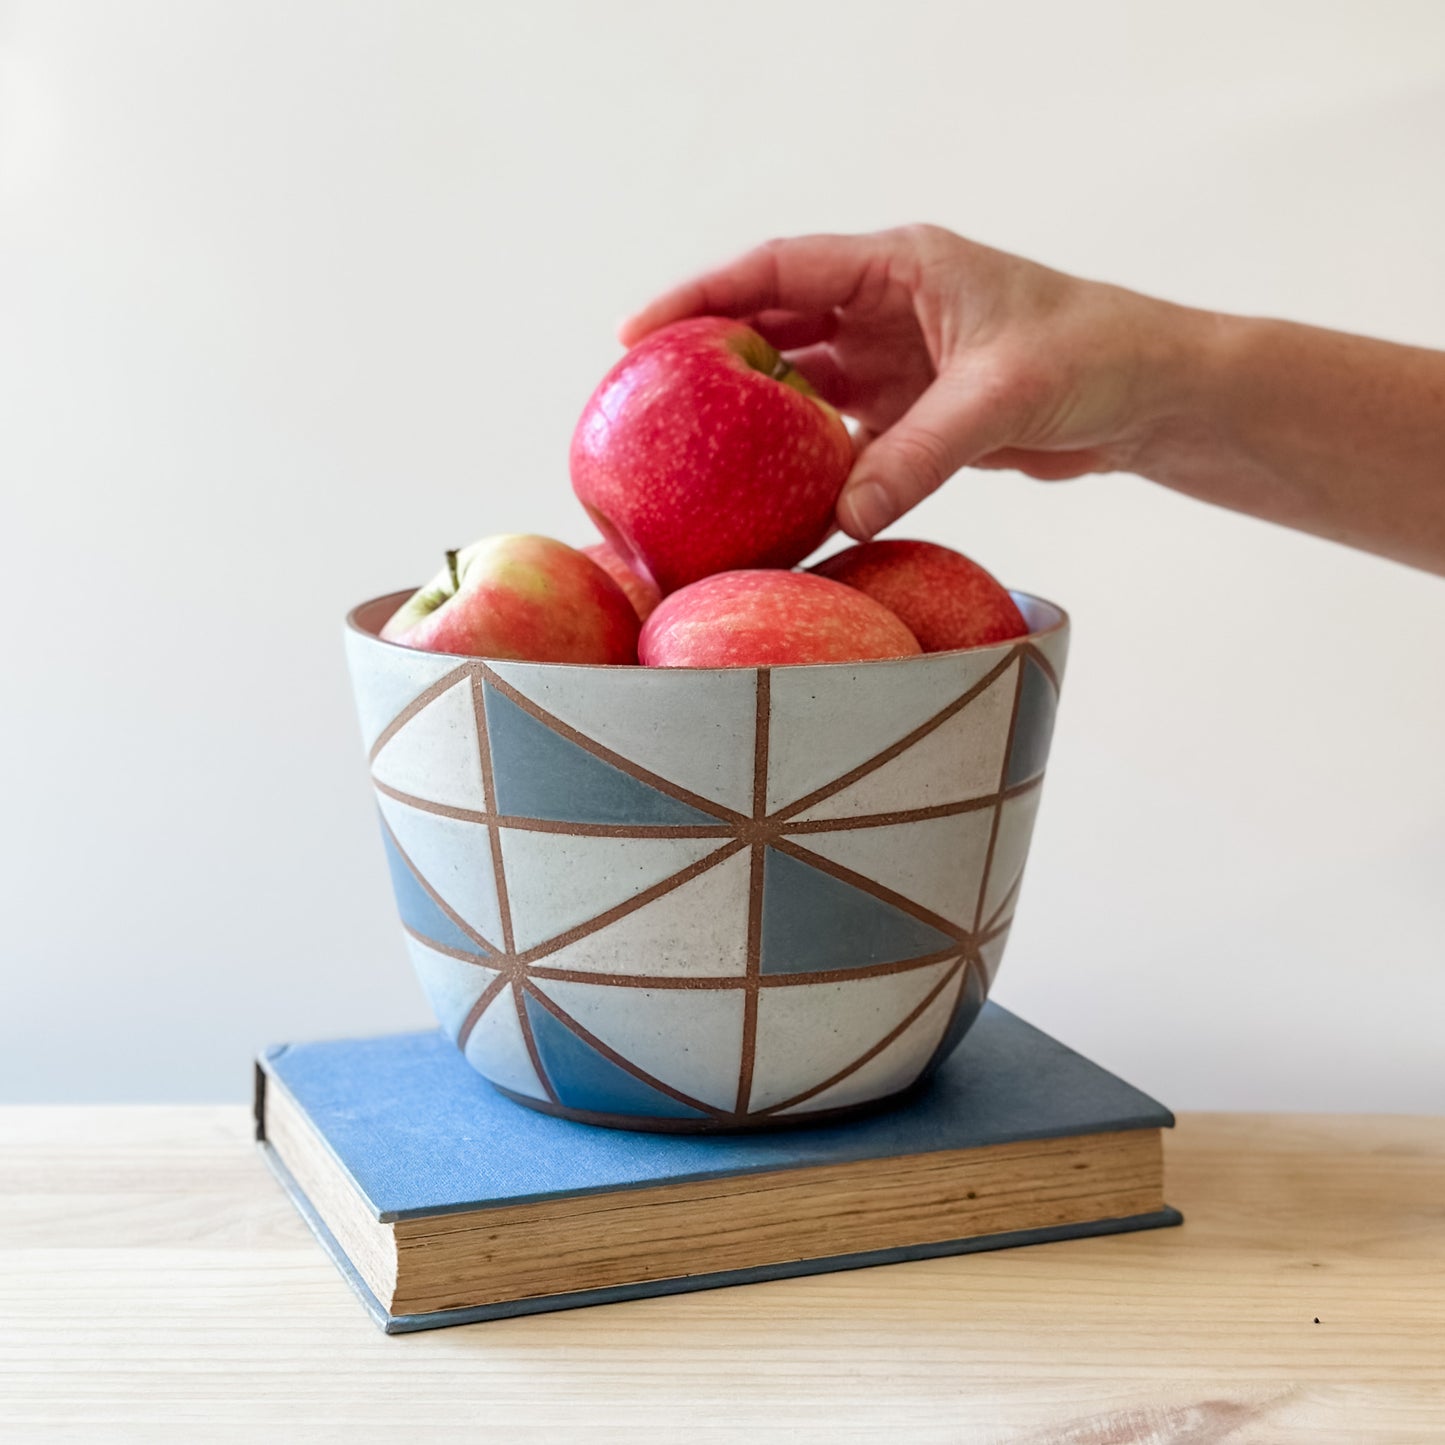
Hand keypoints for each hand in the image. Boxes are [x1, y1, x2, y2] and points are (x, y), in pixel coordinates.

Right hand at [620, 225, 1189, 539]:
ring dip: (754, 418)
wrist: (1150, 396)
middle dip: (710, 358)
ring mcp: (895, 362)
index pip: (778, 270)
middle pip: (774, 324)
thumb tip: (840, 517)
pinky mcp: (911, 414)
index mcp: (899, 265)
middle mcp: (885, 306)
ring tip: (692, 455)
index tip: (637, 336)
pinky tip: (772, 497)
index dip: (702, 297)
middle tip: (644, 403)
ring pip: (801, 385)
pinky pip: (840, 439)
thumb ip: (918, 455)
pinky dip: (806, 465)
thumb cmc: (1094, 355)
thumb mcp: (1000, 395)